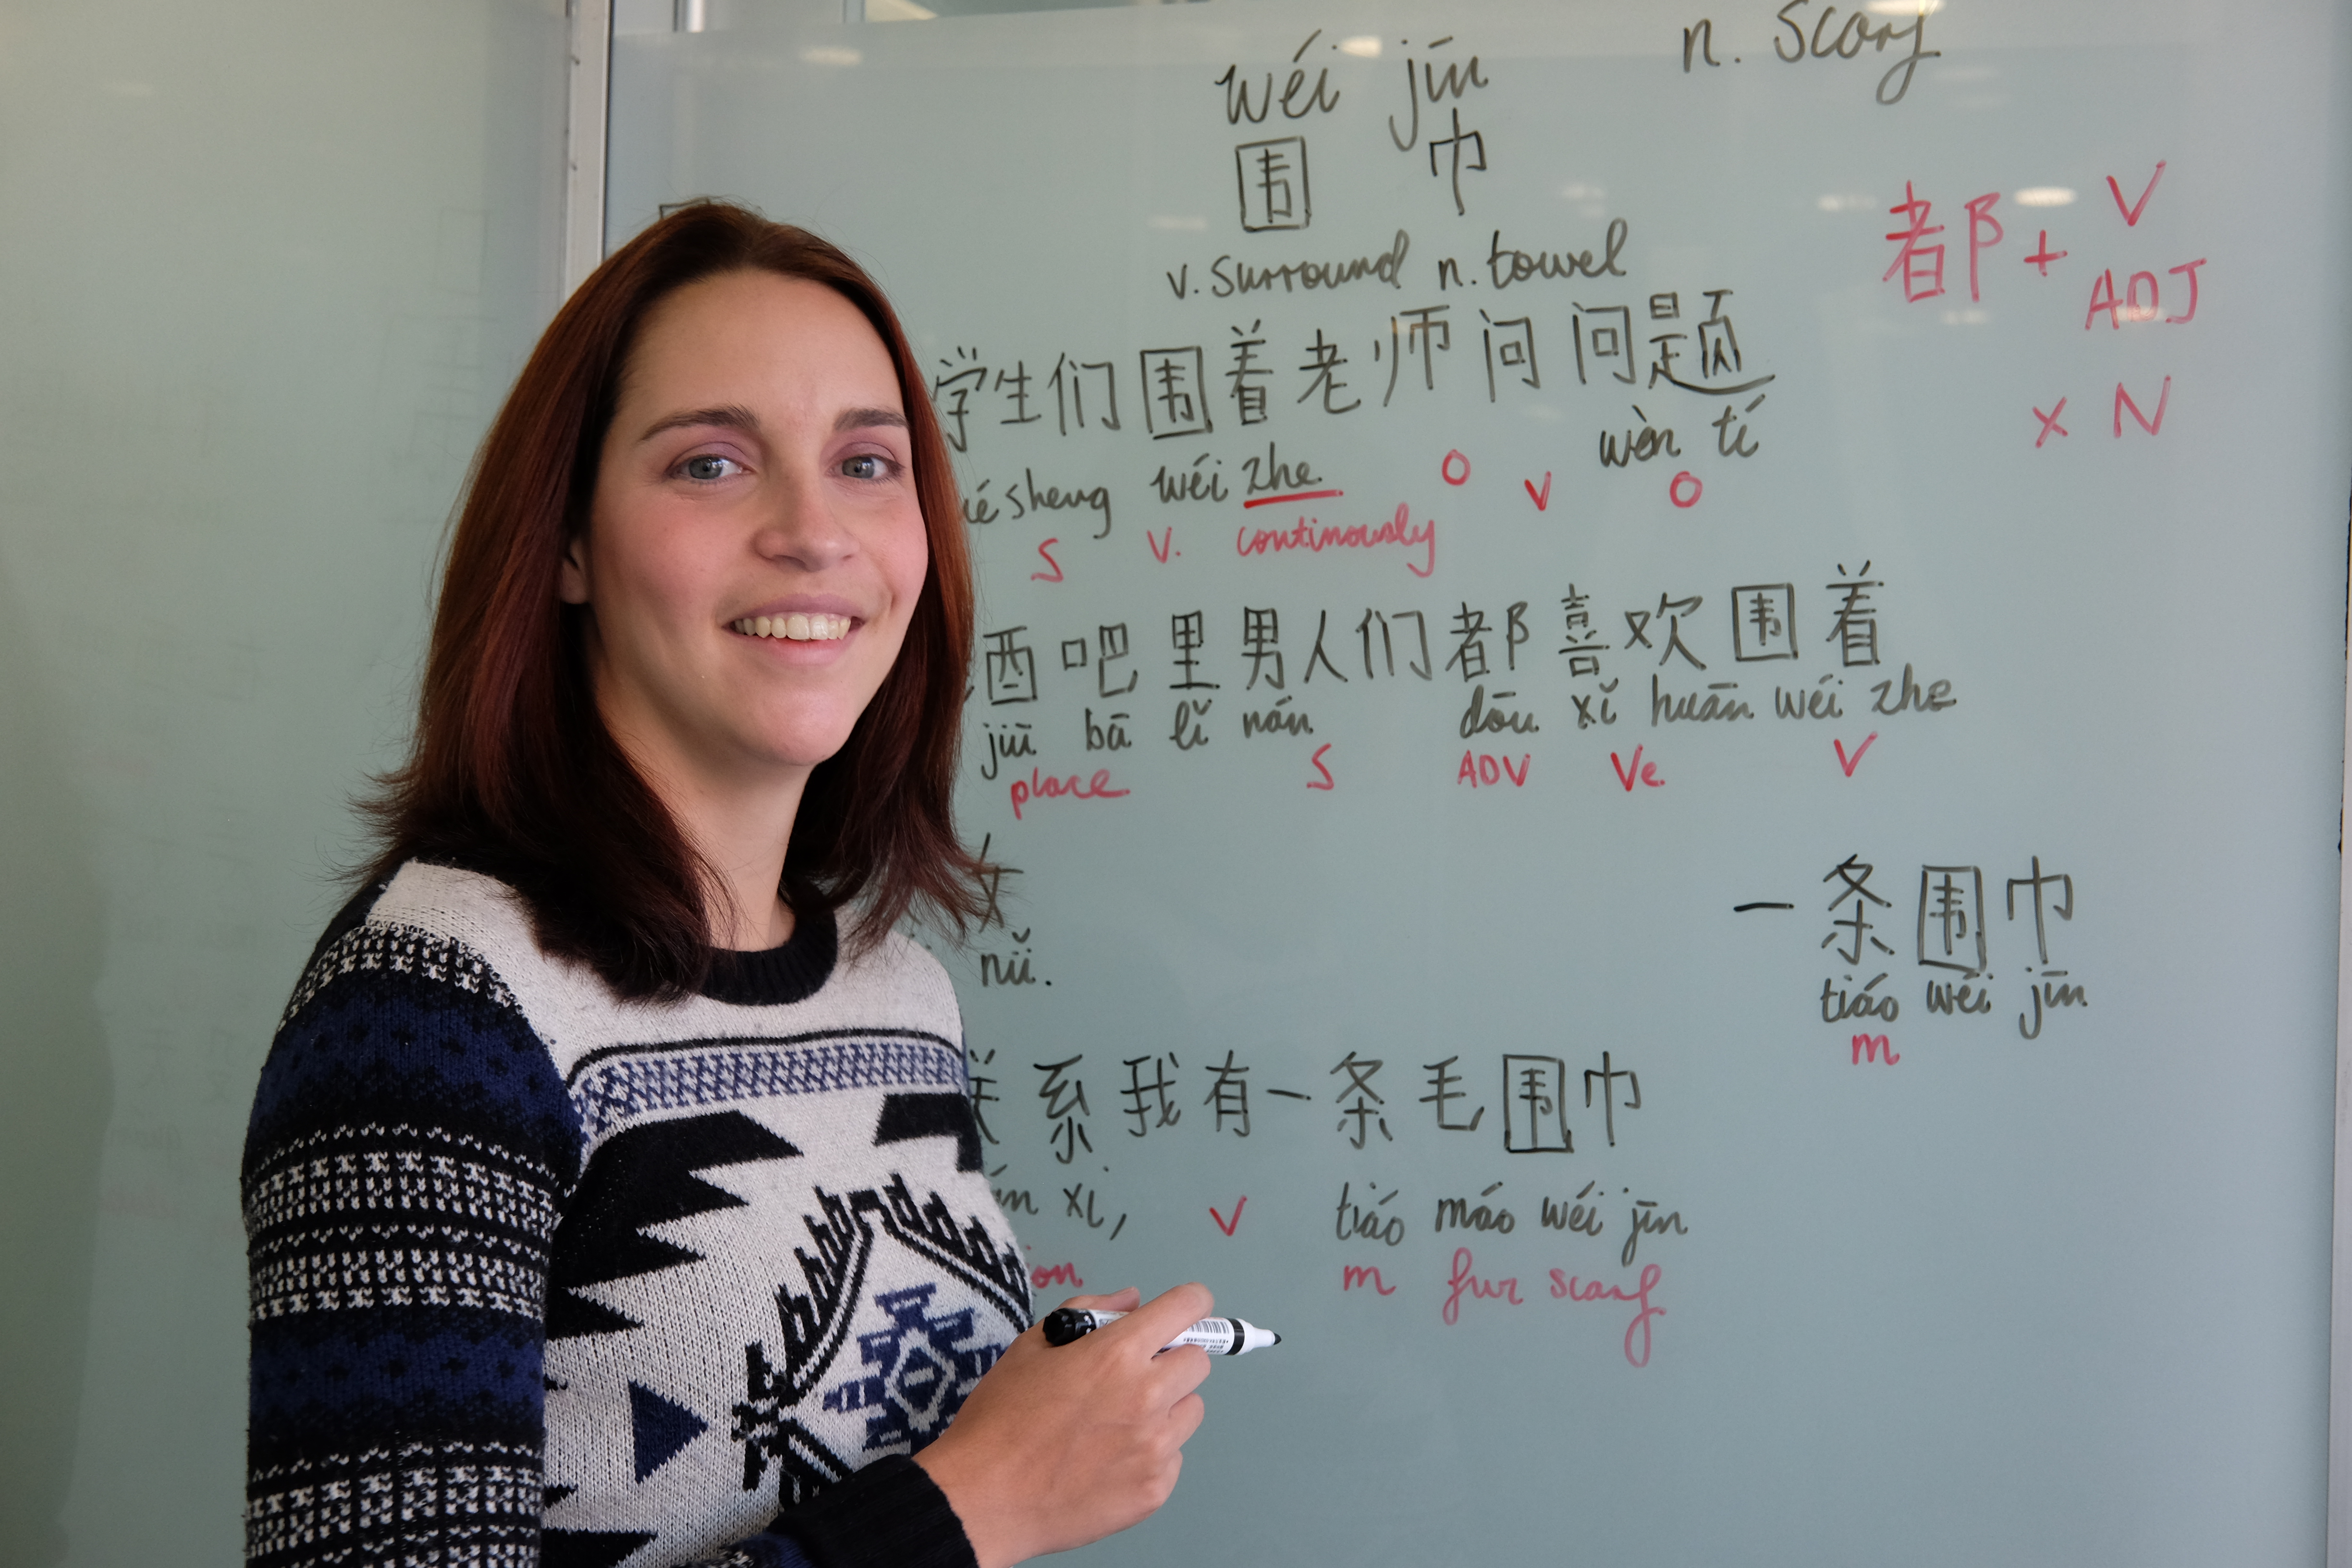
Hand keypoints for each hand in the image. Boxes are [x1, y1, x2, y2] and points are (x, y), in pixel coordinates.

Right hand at [914, 1282, 1213, 1567]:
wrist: (983, 1498)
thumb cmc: (1000, 1419)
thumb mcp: (1031, 1347)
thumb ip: (1088, 1313)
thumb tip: (1132, 1301)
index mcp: (1118, 1354)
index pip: (1189, 1306)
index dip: (1188, 1304)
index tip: (1182, 1312)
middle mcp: (1147, 1397)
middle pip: (1198, 1361)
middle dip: (1171, 1360)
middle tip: (1132, 1377)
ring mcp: (1155, 1449)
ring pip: (1190, 1411)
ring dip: (1165, 1409)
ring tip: (1116, 1423)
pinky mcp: (1154, 1491)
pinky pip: (1173, 1458)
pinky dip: (1150, 1455)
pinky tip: (1108, 1461)